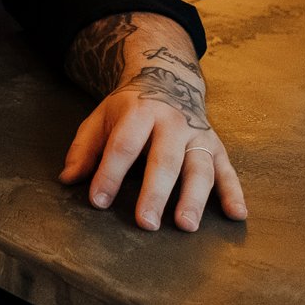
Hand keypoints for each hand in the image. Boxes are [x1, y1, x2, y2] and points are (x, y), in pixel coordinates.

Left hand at [59, 58, 246, 231]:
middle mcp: (173, 124)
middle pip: (164, 161)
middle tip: (146, 222)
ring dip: (194, 198)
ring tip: (185, 225)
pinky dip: (234, 193)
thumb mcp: (101, 118)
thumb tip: (68, 179)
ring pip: (200, 168)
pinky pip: (228, 171)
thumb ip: (84, 148)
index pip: (123, 146)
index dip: (109, 174)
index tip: (98, 201)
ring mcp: (199, 135)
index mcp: (140, 113)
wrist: (168, 80)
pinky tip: (237, 215)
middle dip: (155, 193)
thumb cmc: (129, 109)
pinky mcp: (217, 147)